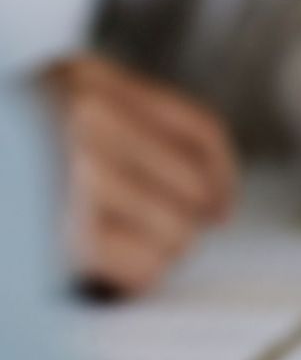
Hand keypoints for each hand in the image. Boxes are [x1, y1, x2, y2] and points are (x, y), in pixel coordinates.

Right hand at [42, 55, 235, 295]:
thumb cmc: (4, 151)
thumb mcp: (44, 108)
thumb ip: (112, 125)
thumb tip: (208, 199)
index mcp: (84, 78)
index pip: (195, 128)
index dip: (219, 176)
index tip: (220, 206)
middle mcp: (84, 114)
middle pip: (191, 190)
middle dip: (173, 226)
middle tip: (130, 241)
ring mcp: (73, 168)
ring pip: (175, 233)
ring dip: (149, 256)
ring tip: (104, 255)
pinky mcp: (65, 228)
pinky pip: (143, 267)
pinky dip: (130, 281)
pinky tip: (100, 276)